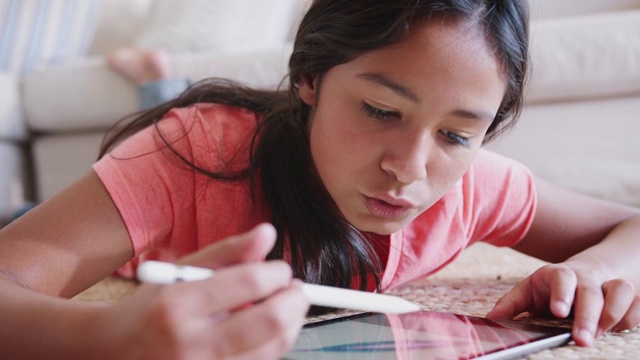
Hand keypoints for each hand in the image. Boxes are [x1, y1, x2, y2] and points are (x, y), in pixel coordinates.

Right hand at [93, 223, 308, 358]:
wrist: (114, 353)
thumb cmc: (154, 307)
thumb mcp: (184, 271)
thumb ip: (228, 251)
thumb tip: (269, 233)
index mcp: (179, 304)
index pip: (249, 282)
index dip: (277, 273)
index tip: (282, 270)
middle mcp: (190, 344)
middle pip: (270, 322)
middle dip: (296, 301)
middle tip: (296, 290)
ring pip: (273, 349)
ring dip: (290, 324)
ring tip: (282, 308)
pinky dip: (272, 346)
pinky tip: (264, 332)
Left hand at [486, 262, 639, 346]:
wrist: (587, 272)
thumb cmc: (552, 287)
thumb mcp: (529, 290)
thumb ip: (511, 304)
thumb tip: (492, 318)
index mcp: (559, 275)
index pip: (561, 278)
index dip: (561, 294)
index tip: (558, 311)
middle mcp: (586, 278)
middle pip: (591, 292)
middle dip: (588, 316)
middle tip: (582, 340)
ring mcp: (609, 285)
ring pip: (622, 290)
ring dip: (614, 314)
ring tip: (601, 335)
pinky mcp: (628, 297)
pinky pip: (637, 303)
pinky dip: (631, 316)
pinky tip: (619, 328)